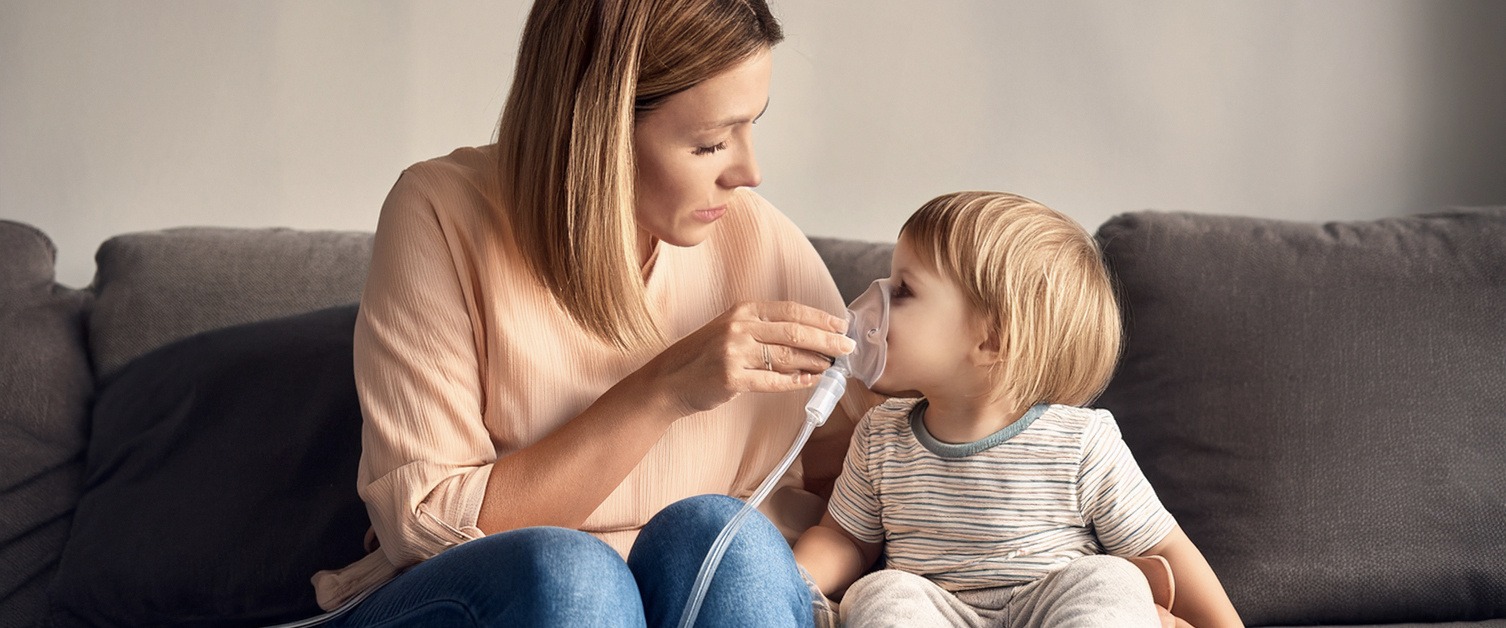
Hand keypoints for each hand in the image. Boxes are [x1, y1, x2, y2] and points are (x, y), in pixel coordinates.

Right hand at [641, 301, 854, 416]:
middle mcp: (740, 326)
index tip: (842, 326)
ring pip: (787, 356)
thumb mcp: (732, 331)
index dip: (820, 318)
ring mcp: (734, 352)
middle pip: (795, 332)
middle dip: (827, 340)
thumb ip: (765, 330)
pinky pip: (772, 381)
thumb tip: (809, 339)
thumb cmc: (704, 357)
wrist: (668, 380)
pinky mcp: (731, 378)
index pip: (791, 310)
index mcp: (743, 310)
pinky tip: (809, 381)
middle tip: (848, 348)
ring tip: (832, 367)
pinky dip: (794, 382)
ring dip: (815, 362)